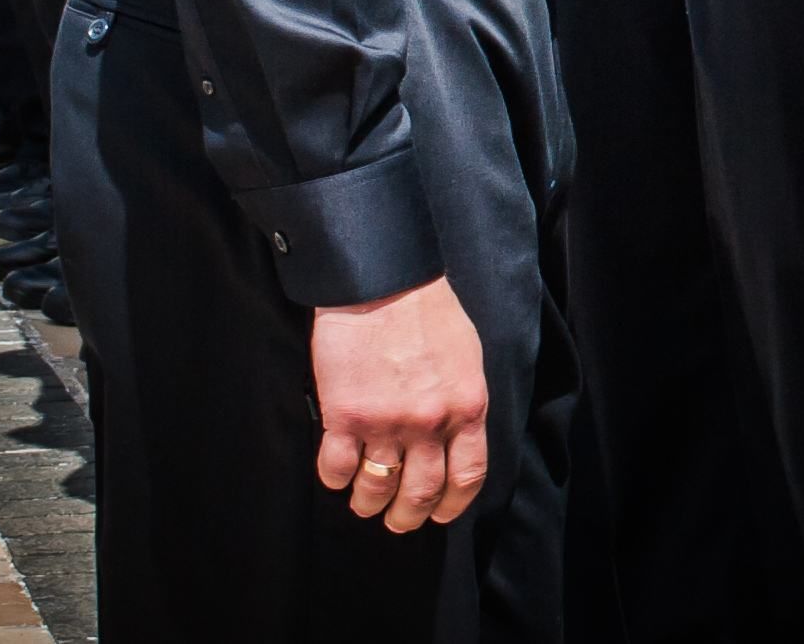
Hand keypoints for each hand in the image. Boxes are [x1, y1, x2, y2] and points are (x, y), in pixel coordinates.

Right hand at [310, 277, 490, 532]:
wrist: (382, 283)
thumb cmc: (427, 311)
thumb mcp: (466, 357)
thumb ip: (461, 400)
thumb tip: (454, 436)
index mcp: (467, 407)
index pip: (467, 476)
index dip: (452, 504)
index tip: (440, 515)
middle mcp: (430, 423)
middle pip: (421, 493)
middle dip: (408, 517)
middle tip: (397, 522)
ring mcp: (386, 423)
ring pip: (377, 488)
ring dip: (369, 504)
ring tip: (364, 505)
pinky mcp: (344, 417)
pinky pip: (337, 469)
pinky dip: (335, 480)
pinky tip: (336, 476)